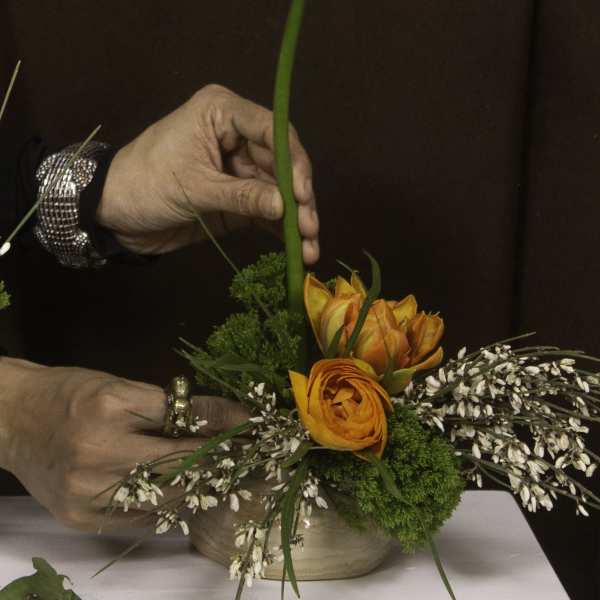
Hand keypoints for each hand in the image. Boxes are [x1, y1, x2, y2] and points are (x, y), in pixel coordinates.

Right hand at [0, 358, 248, 530]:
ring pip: (166, 495)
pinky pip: (142, 518)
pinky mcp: (81, 517)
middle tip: (245, 453)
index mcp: (109, 405)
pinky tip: (185, 494)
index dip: (222, 418)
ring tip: (223, 474)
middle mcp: (98, 450)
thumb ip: (161, 405)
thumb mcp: (116, 385)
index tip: (251, 422)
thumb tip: (212, 418)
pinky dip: (168, 505)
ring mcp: (88, 490)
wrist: (12, 420)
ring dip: (199, 484)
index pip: (182, 415)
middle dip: (218, 456)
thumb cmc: (69, 395)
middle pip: (179, 460)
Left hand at [98, 84, 319, 263]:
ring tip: (309, 249)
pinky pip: (267, 211)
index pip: (272, 130)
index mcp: (222, 114)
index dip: (293, 162)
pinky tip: (297, 249)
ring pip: (280, 191)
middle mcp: (237, 137)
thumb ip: (242, 196)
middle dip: (299, 198)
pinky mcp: (238, 198)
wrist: (113, 213)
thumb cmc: (144, 184)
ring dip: (296, 220)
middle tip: (310, 229)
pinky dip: (282, 230)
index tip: (301, 194)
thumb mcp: (195, 188)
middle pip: (283, 164)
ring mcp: (240, 169)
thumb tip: (286, 207)